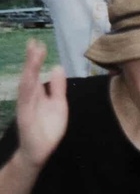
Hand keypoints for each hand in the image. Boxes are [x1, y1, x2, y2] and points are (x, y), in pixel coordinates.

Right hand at [15, 40, 67, 167]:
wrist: (39, 151)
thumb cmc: (48, 128)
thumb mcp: (58, 104)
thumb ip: (57, 87)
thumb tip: (58, 67)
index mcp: (37, 94)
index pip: (36, 73)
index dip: (37, 59)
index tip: (38, 43)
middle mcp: (29, 97)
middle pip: (30, 75)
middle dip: (31, 59)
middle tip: (34, 43)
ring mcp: (26, 106)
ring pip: (27, 84)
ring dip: (30, 69)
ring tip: (33, 55)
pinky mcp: (25, 116)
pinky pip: (26, 101)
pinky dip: (28, 88)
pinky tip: (30, 78)